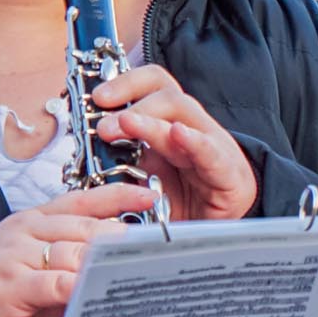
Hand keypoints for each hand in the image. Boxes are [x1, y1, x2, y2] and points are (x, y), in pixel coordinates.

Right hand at [0, 183, 157, 316]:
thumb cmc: (19, 301)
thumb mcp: (53, 269)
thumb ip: (82, 256)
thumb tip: (127, 251)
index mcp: (36, 220)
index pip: (81, 200)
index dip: (117, 196)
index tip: (148, 197)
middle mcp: (23, 231)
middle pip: (82, 227)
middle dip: (118, 238)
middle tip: (147, 247)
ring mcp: (14, 255)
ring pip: (71, 253)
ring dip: (102, 265)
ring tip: (129, 271)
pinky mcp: (9, 285)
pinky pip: (53, 283)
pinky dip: (77, 287)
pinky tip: (94, 291)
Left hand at [85, 64, 258, 219]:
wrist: (219, 233)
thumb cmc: (183, 202)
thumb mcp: (145, 176)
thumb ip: (124, 159)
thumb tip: (88, 147)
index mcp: (172, 123)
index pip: (154, 85)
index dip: (126, 83)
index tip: (97, 97)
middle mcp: (193, 128)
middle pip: (167, 93)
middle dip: (131, 100)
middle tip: (103, 124)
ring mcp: (213, 147)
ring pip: (184, 116)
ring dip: (150, 120)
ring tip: (126, 123)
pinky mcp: (229, 174)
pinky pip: (211, 153)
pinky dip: (194, 142)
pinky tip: (178, 134)